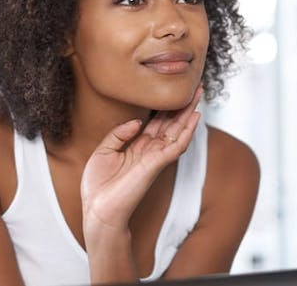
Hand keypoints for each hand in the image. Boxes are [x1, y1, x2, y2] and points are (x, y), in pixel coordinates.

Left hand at [80, 85, 201, 236]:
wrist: (98, 210)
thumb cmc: (98, 186)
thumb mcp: (103, 151)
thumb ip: (119, 133)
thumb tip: (137, 121)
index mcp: (137, 147)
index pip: (157, 122)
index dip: (166, 106)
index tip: (174, 91)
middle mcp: (150, 151)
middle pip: (171, 123)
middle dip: (183, 105)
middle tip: (196, 87)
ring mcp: (155, 157)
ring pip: (178, 131)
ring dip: (190, 112)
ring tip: (198, 94)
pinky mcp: (157, 164)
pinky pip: (177, 145)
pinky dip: (188, 131)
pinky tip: (195, 117)